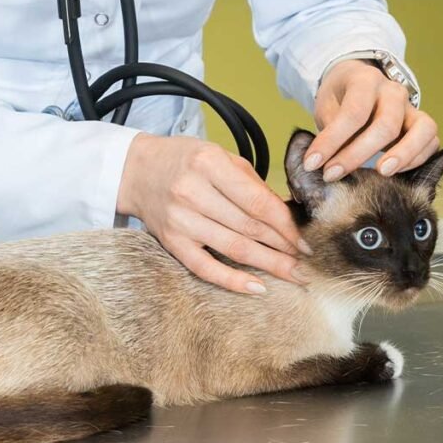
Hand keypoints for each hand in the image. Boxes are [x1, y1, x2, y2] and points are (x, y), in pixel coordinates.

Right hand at [117, 134, 309, 293]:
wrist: (136, 171)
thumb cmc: (183, 160)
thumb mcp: (218, 155)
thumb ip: (251, 182)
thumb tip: (286, 216)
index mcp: (209, 164)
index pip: (257, 201)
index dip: (286, 225)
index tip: (305, 241)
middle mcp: (192, 192)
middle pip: (249, 227)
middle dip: (283, 248)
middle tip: (306, 263)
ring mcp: (180, 219)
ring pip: (233, 248)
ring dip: (267, 264)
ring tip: (292, 275)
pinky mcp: (171, 241)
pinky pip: (204, 267)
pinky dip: (231, 280)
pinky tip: (256, 287)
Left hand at [306, 60, 439, 180]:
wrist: (357, 86)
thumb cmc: (339, 101)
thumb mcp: (326, 109)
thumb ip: (327, 132)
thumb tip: (317, 164)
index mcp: (364, 80)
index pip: (353, 113)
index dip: (332, 141)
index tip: (312, 163)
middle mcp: (393, 91)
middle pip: (386, 125)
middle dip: (357, 154)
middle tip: (332, 174)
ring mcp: (412, 107)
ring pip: (422, 129)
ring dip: (402, 155)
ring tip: (381, 173)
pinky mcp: (423, 124)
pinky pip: (431, 141)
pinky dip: (416, 159)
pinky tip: (394, 173)